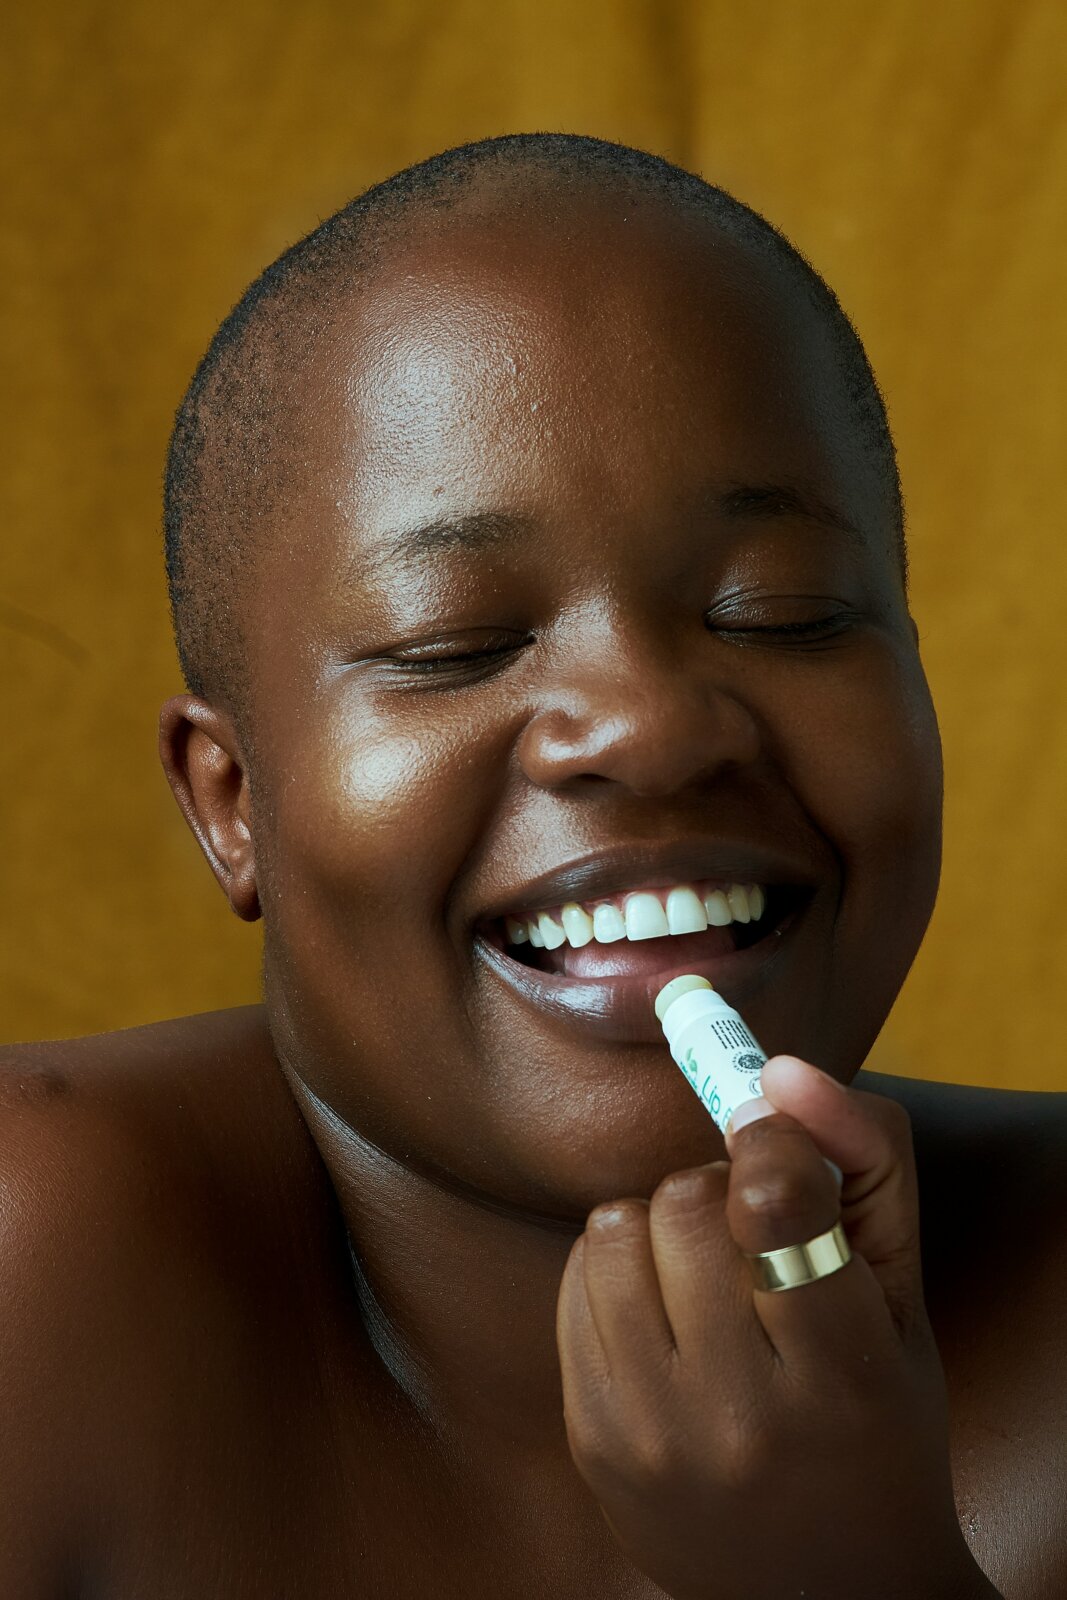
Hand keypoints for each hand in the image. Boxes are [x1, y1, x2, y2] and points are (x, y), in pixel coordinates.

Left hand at [556, 1058, 1000, 1599]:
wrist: (828, 1588)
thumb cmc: (880, 1421)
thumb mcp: (901, 1296)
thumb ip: (864, 1161)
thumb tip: (779, 1072)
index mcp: (842, 1379)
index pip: (775, 1201)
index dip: (770, 1138)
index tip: (772, 1133)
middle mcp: (738, 1416)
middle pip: (688, 1200)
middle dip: (722, 1190)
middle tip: (753, 1231)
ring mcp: (651, 1434)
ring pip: (618, 1226)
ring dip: (663, 1222)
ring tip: (706, 1271)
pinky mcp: (591, 1436)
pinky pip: (578, 1277)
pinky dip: (620, 1265)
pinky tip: (665, 1307)